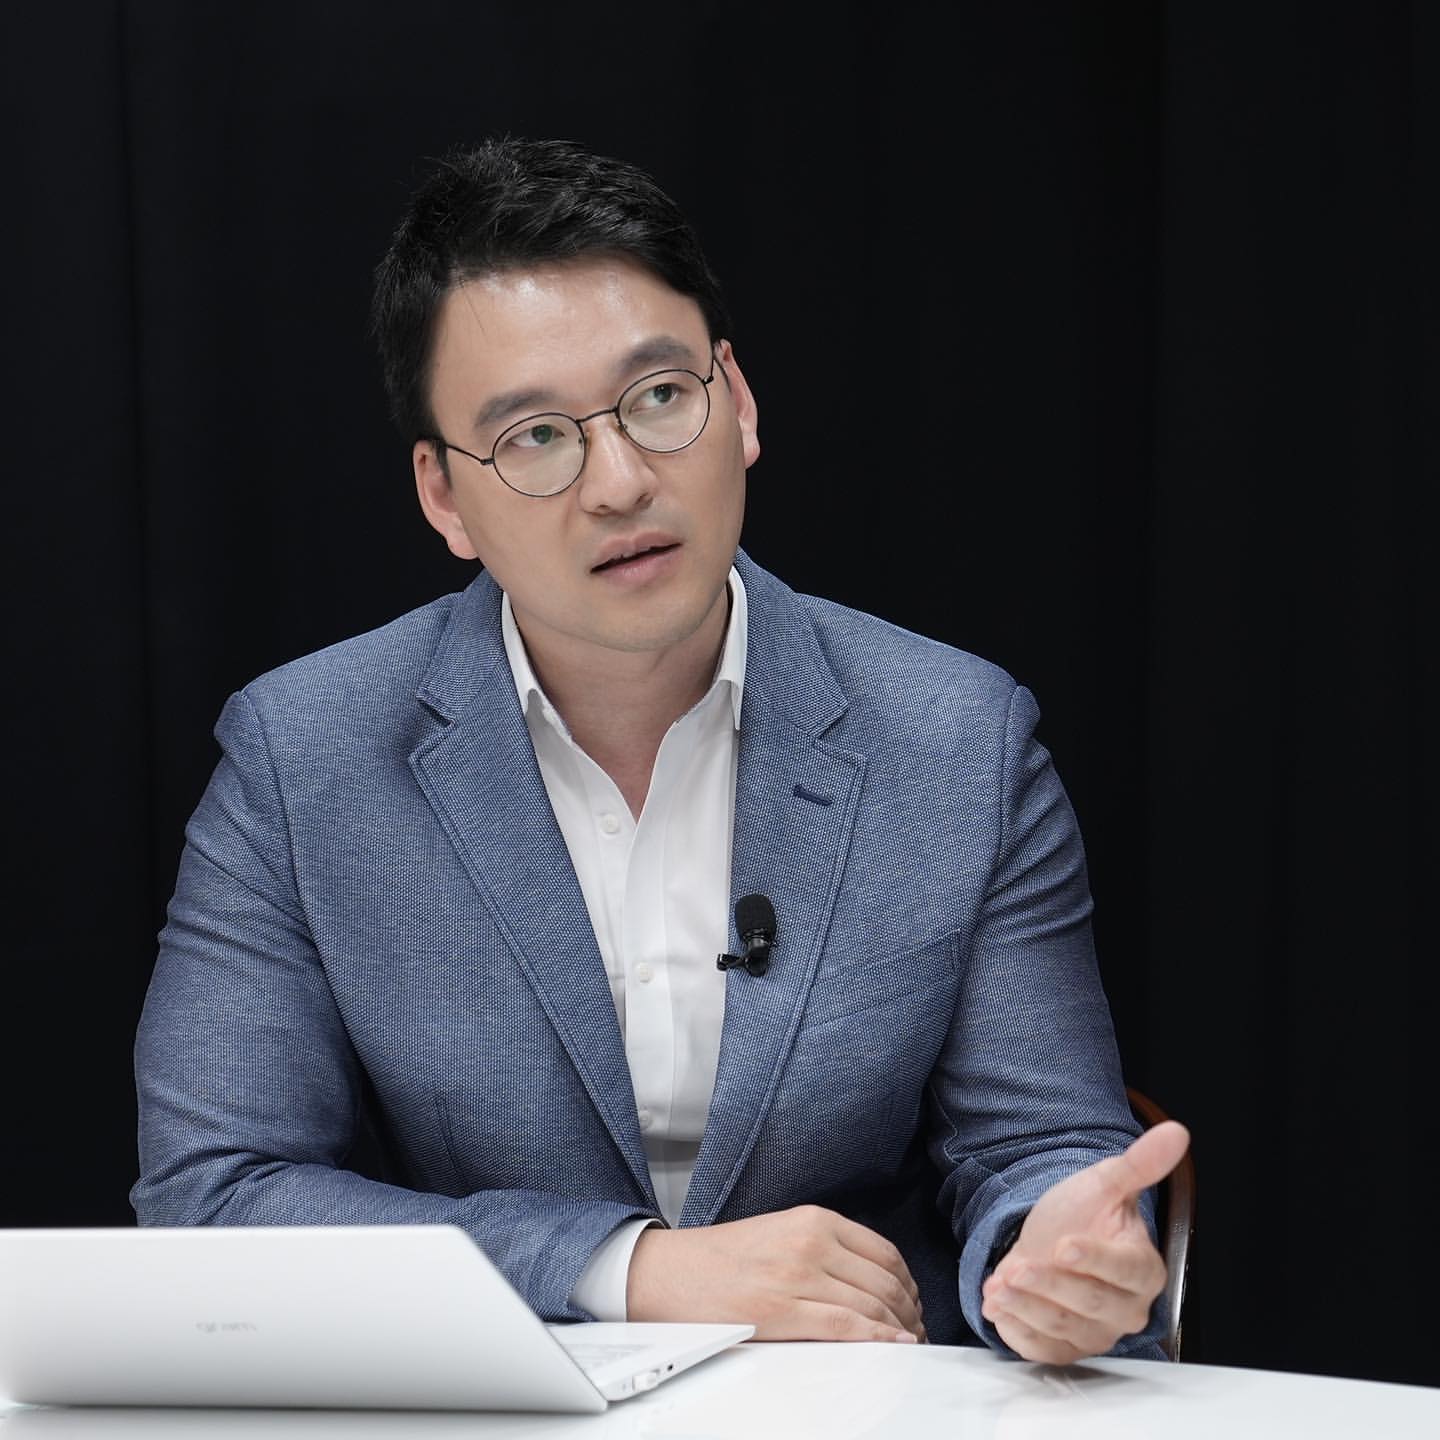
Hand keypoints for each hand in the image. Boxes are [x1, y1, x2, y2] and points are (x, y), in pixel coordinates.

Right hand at [626, 1204, 925, 1341]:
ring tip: (905, 1345)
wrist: (668, 1273)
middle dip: (908, 1311)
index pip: (883, 1251)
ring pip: (871, 1305)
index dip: (908, 1283)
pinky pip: (846, 1326)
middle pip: (884, 1281)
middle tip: (915, 1330)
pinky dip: (877, 1339)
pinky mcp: (783, 1310)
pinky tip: (892, 1347)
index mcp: (812, 1219)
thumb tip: (870, 1280)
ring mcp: (798, 1275)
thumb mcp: (780, 1234)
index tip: (913, 1302)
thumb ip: (823, 1247)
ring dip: (898, 1329)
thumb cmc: (720, 1260)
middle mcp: (811, 1242)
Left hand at [981, 1120, 1189, 1363]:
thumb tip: (1177, 1132)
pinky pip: (1041, 1349)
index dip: (1096, 1260)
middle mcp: (1125, 1309)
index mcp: (1143, 1269)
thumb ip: (1139, 1165)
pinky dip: (1016, 1330)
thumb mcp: (1105, 1184)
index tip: (1065, 1245)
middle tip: (1019, 1268)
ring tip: (998, 1283)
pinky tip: (995, 1306)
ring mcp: (1094, 1334)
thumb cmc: (1083, 1215)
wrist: (1049, 1240)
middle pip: (1092, 1304)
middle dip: (1051, 1285)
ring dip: (1027, 1307)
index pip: (1126, 1271)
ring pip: (1063, 1328)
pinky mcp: (1063, 1349)